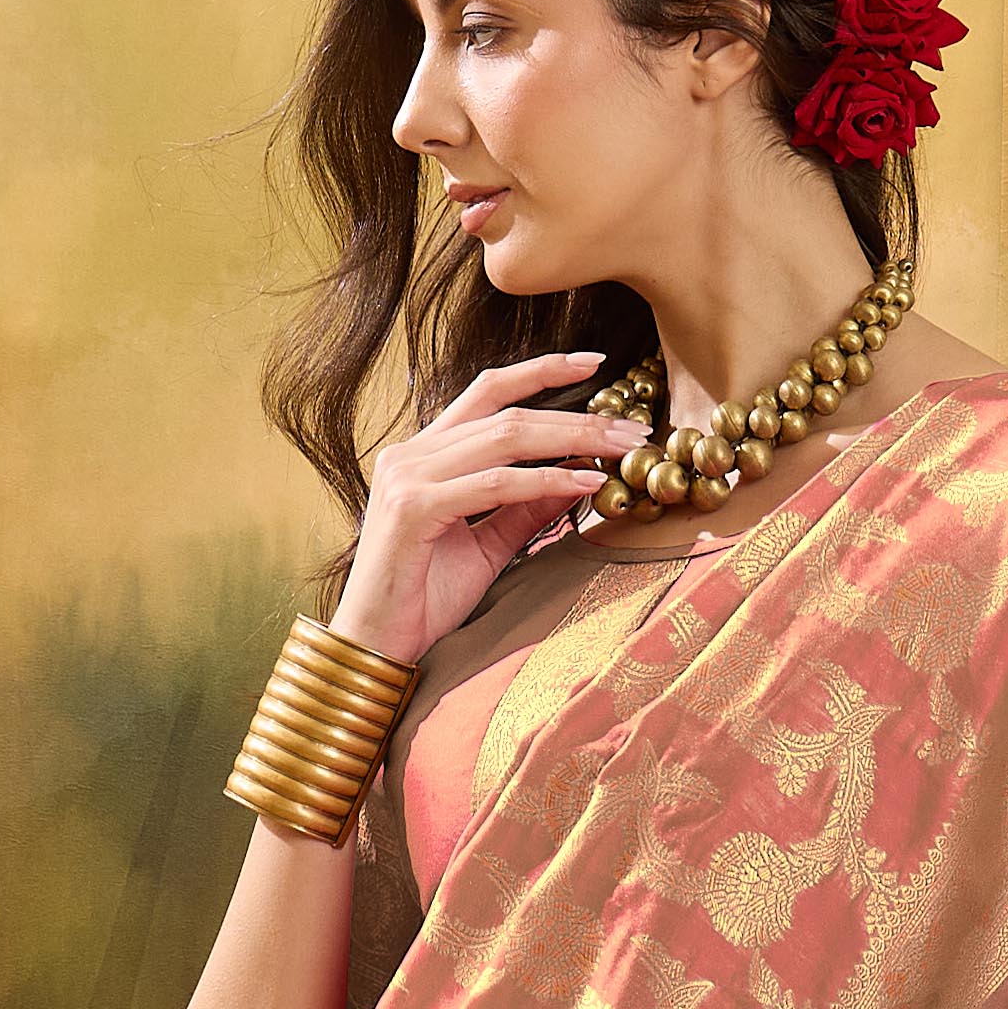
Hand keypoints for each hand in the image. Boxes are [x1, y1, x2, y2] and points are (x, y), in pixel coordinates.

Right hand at [330, 352, 645, 665]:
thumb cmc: (424, 600)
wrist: (375, 646)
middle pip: (507, 414)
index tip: (594, 362)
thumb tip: (575, 477)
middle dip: (577, 418)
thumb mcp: (487, 548)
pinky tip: (586, 484)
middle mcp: (412, 454)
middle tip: (632, 429)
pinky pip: (495, 485)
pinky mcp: (414, 508)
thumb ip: (523, 510)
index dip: (540, 371)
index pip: (488, 393)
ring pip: (506, 439)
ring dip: (573, 441)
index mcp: (425, 455)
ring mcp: (409, 477)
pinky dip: (546, 482)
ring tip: (622, 449)